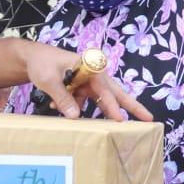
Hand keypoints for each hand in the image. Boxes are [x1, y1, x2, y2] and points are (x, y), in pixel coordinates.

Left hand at [25, 45, 151, 121]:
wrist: (33, 58)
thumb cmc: (43, 63)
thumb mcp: (49, 79)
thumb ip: (63, 97)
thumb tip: (74, 116)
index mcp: (91, 68)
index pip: (105, 91)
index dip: (113, 106)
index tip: (121, 120)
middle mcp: (95, 76)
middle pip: (116, 94)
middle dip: (132, 106)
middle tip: (149, 118)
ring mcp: (89, 83)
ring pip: (102, 101)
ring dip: (99, 112)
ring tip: (117, 125)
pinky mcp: (82, 90)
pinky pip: (84, 103)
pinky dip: (74, 108)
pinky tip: (55, 106)